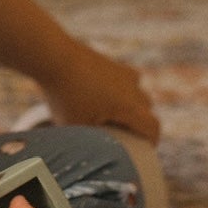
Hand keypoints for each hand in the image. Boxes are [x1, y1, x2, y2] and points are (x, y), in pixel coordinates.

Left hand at [40, 37, 160, 142]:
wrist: (54, 56)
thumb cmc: (65, 96)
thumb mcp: (76, 127)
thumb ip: (89, 139)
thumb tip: (90, 151)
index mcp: (129, 107)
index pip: (153, 127)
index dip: (152, 141)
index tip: (145, 150)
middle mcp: (133, 88)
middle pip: (146, 110)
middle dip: (139, 124)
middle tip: (125, 136)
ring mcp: (123, 72)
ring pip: (137, 93)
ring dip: (131, 106)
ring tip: (112, 116)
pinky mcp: (110, 62)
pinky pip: (124, 80)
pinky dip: (119, 91)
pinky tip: (101, 97)